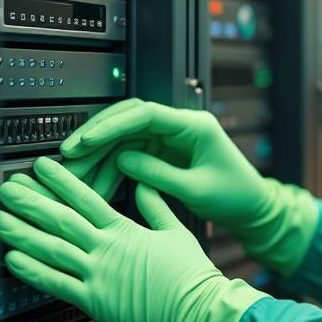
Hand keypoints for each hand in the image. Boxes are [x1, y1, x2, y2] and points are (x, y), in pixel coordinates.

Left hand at [0, 157, 263, 321]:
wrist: (197, 310)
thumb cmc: (191, 274)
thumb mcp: (176, 230)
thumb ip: (154, 204)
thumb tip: (142, 182)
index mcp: (125, 229)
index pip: (85, 198)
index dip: (60, 181)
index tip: (40, 167)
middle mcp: (106, 248)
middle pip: (60, 219)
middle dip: (30, 201)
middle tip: (7, 188)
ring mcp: (98, 274)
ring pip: (51, 248)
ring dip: (22, 232)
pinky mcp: (94, 300)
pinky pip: (56, 284)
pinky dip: (32, 271)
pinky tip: (12, 259)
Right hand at [59, 98, 317, 274]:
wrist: (252, 207)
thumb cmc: (234, 196)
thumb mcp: (196, 189)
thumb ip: (158, 174)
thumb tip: (122, 160)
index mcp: (194, 125)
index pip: (146, 114)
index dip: (112, 125)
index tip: (86, 140)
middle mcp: (179, 126)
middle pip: (129, 121)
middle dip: (97, 138)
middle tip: (69, 156)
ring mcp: (170, 138)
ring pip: (125, 139)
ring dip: (99, 157)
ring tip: (76, 177)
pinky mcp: (164, 153)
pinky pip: (131, 155)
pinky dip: (112, 170)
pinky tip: (95, 185)